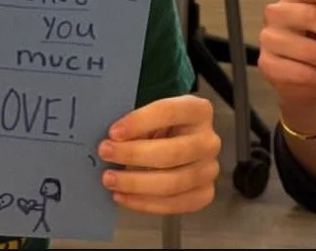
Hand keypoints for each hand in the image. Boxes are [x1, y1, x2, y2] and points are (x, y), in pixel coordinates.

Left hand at [97, 95, 219, 214]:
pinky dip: (144, 203)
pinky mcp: (204, 193)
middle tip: (106, 153)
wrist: (181, 141)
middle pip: (172, 152)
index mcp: (198, 111)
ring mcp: (209, 169)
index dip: (139, 122)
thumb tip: (112, 140)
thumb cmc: (162, 126)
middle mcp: (209, 141)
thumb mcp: (152, 115)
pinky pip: (174, 204)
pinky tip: (123, 196)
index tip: (114, 132)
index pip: (169, 112)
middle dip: (134, 154)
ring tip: (111, 179)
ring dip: (136, 183)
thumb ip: (138, 123)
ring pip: (172, 183)